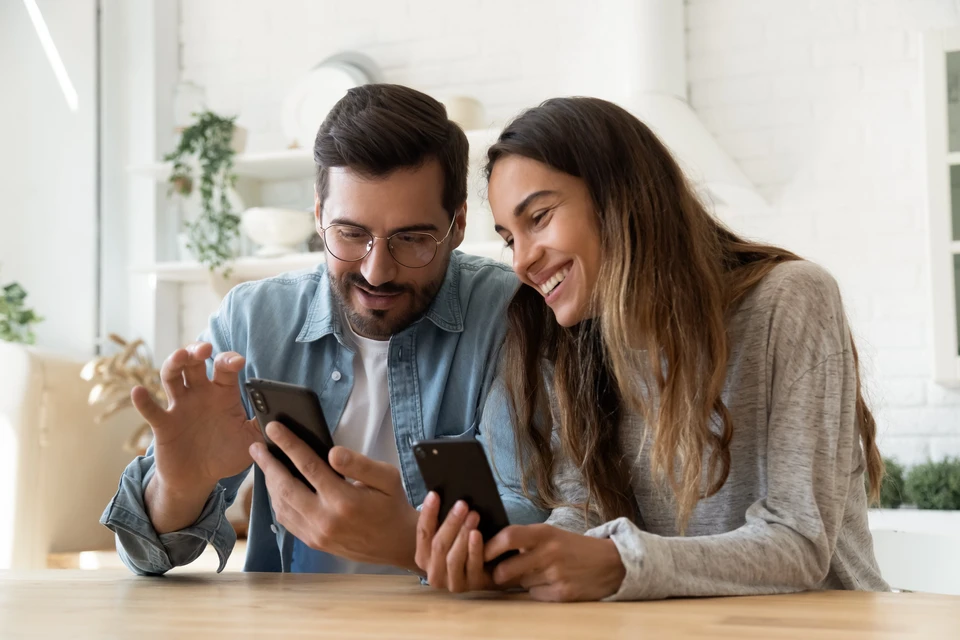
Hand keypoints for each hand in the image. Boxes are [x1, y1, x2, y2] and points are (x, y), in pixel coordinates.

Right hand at [134, 342, 262, 493]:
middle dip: (197, 350)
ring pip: (172, 376)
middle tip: (205, 349)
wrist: (199, 479)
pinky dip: (143, 401)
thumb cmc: (226, 455)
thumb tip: (282, 416)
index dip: (229, 360)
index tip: (237, 362)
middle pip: (194, 363)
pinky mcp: (163, 424)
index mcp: (223, 393)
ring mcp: (180, 406)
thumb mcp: (251, 441)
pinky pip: (151, 409)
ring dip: (173, 363)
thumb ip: (265, 427)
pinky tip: (139, 392)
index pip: (224, 368)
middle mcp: (200, 394)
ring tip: (180, 357)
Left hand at [250, 422, 419, 570]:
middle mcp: (326, 519)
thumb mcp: (387, 477)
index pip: (309, 466)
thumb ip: (359, 463)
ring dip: (269, 482)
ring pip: (282, 505)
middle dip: (268, 463)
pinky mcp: (314, 542)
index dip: (289, 444)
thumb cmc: (392, 505)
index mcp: (344, 500)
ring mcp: (317, 534)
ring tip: (264, 462)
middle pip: (285, 487)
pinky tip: (276, 487)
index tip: (273, 428)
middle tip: (256, 446)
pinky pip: (286, 520)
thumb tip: (333, 452)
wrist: (398, 544)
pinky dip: (277, 501)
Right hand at [415, 491, 497, 591]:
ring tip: (473, 515)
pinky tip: (477, 534)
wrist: (487, 569)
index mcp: (423, 557)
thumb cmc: (464, 545)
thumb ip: (443, 522)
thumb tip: (442, 494)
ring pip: (452, 557)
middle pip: (438, 545)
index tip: (434, 494)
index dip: (428, 513)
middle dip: (450, 523)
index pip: (423, 532)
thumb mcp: (450, 534)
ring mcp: (451, 583)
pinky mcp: (470, 586)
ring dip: (462, 534)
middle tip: (462, 504)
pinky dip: (474, 549)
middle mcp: (433, 573)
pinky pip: (471, 566)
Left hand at [484, 524, 625, 601]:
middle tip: (500, 573)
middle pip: (506, 569)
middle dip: (499, 574)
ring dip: (522, 582)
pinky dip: (538, 591)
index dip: (489, 547)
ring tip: (539, 573)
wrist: (611, 563)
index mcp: (544, 532)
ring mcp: (556, 574)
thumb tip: (490, 549)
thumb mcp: (551, 534)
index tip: (480, 552)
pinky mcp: (563, 594)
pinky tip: (551, 582)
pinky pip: (535, 595)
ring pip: (521, 584)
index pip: (508, 536)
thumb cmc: (573, 547)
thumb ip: (524, 540)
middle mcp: (549, 552)